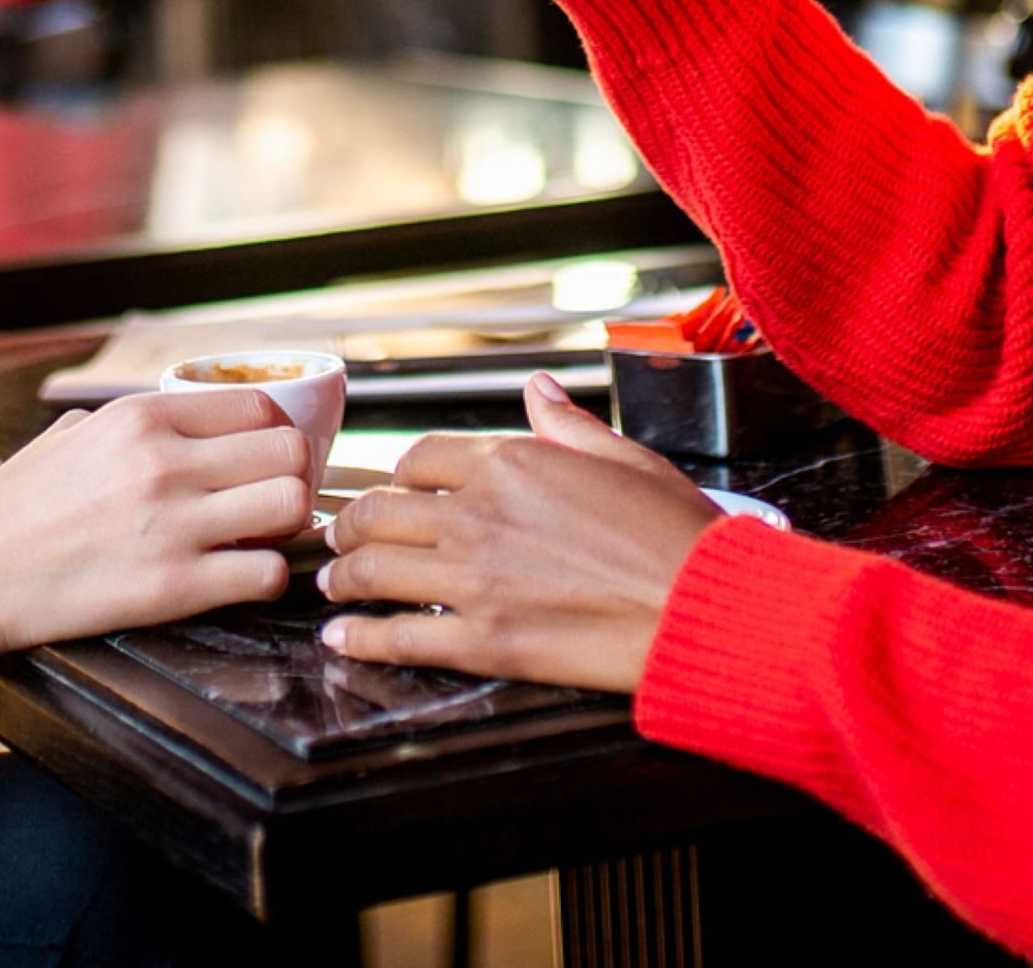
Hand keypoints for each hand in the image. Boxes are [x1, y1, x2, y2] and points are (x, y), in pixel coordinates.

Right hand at [0, 390, 311, 655]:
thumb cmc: (11, 509)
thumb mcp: (68, 435)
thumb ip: (128, 424)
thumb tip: (175, 423)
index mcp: (140, 417)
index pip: (260, 406)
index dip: (274, 435)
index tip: (263, 459)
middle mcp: (165, 462)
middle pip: (289, 451)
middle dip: (291, 477)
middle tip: (269, 501)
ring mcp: (173, 525)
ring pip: (290, 506)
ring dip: (286, 526)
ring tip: (258, 539)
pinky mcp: (173, 587)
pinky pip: (265, 574)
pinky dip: (265, 577)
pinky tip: (237, 577)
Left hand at [316, 374, 716, 691]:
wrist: (702, 606)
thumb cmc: (676, 534)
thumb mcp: (625, 456)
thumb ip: (566, 425)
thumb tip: (536, 390)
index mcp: (512, 463)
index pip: (421, 459)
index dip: (395, 476)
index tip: (388, 490)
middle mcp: (480, 515)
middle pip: (381, 513)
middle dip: (349, 525)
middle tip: (336, 537)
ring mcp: (476, 580)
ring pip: (376, 572)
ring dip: (342, 578)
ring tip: (331, 585)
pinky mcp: (484, 641)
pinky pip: (401, 638)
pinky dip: (361, 640)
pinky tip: (343, 640)